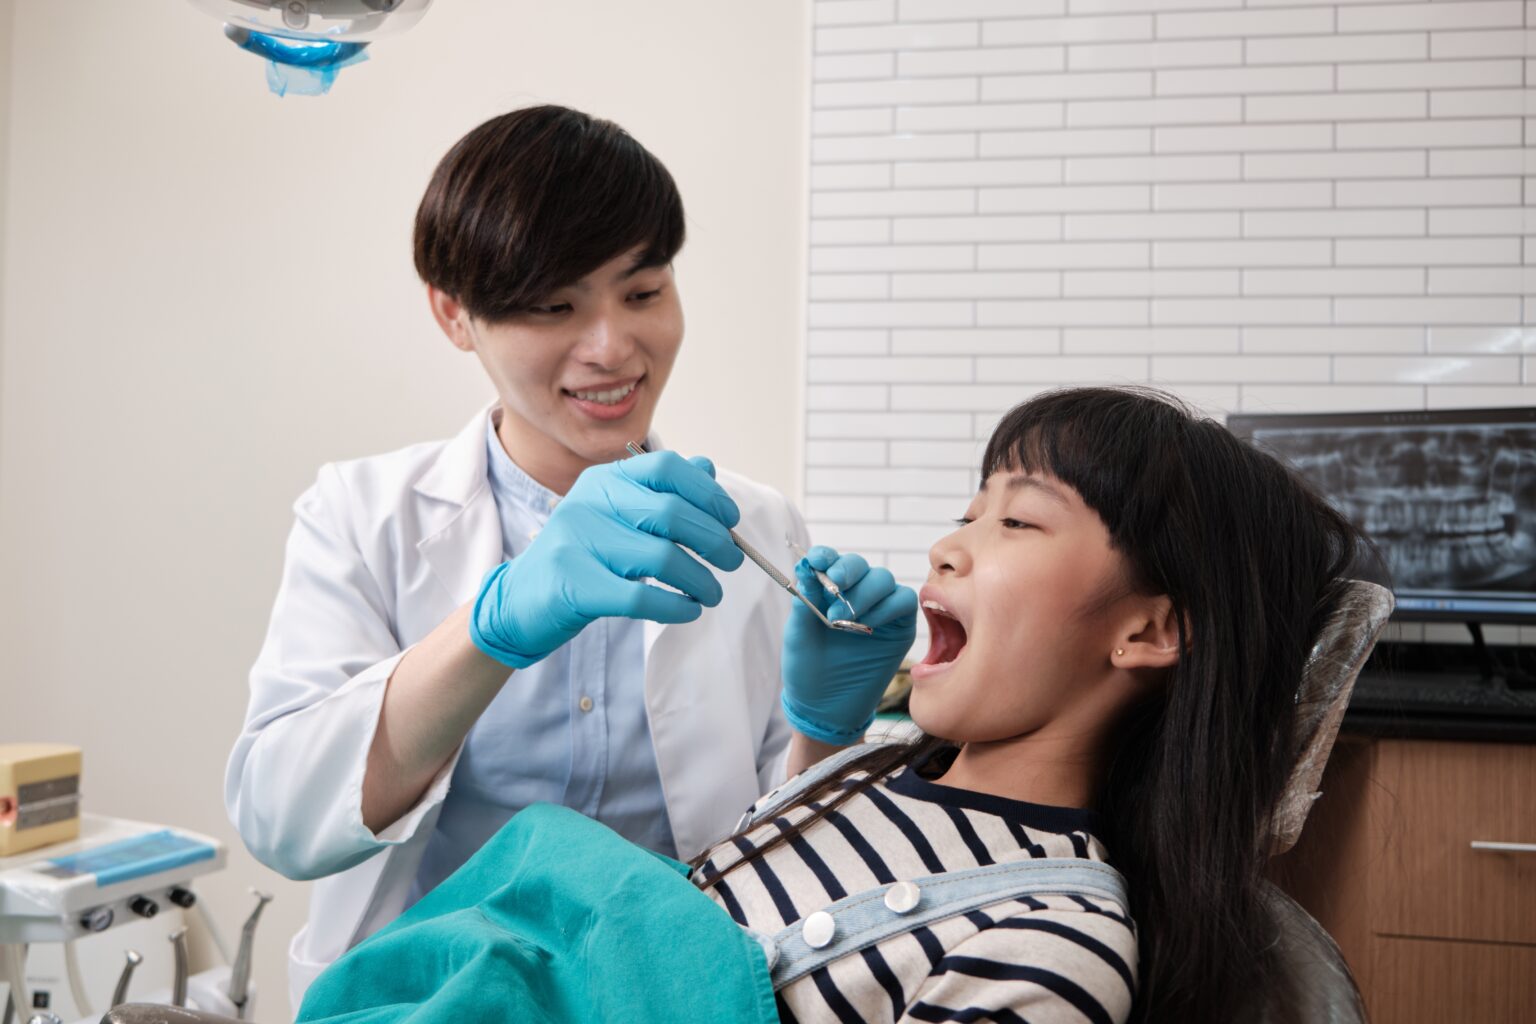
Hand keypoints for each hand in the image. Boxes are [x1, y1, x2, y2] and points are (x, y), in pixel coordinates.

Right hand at [469, 451, 744, 667]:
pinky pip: (641, 597)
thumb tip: (707, 470)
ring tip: (711, 593)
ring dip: (700, 579)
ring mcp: (578, 543)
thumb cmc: (580, 559)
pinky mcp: (575, 586)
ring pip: (661, 558)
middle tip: (732, 561)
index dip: (708, 493)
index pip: (666, 468)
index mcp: (603, 480)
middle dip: (714, 540)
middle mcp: (589, 503)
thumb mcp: (615, 516)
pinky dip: (676, 607)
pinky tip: (688, 611)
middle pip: (671, 513)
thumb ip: (659, 492)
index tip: (730, 520)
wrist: (518, 602)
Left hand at [780, 546, 917, 745]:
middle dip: (847, 572)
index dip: (825, 555)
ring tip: (843, 620)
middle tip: (833, 591)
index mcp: (826, 591)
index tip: (816, 561)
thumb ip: (805, 600)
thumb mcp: (798, 634)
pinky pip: (904, 600)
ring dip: (864, 593)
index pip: (830, 560)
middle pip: (859, 564)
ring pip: (882, 579)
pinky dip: (886, 606)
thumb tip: (806, 567)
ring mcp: (878, 609)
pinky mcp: (899, 626)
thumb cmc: (808, 670)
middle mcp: (854, 594)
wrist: (826, 707)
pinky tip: (867, 625)